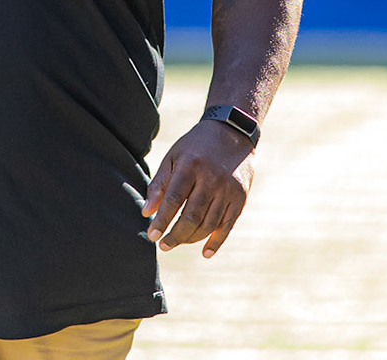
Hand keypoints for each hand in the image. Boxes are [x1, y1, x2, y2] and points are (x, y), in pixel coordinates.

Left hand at [141, 120, 255, 257]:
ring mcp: (228, 190)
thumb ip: (159, 184)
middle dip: (176, 235)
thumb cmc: (195, 147)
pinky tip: (205, 252)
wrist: (231, 133)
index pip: (174, 200)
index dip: (162, 220)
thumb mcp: (174, 157)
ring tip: (178, 242)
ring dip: (191, 239)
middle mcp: (211, 179)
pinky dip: (216, 241)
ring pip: (209, 224)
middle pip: (192, 216)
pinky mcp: (240, 198)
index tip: (152, 235)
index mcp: (191, 166)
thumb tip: (146, 213)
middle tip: (163, 245)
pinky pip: (227, 226)